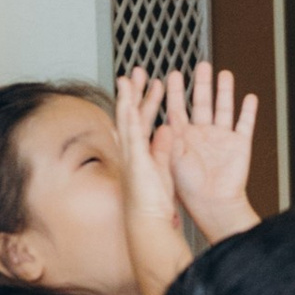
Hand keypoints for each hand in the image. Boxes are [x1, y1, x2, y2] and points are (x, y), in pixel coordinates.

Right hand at [113, 68, 181, 234]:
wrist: (147, 222)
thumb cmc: (153, 201)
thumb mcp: (162, 167)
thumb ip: (164, 147)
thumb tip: (168, 129)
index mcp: (141, 151)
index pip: (143, 120)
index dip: (148, 102)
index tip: (154, 85)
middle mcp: (132, 150)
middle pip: (132, 114)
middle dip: (134, 92)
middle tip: (137, 73)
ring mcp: (130, 154)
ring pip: (126, 120)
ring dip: (127, 98)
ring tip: (128, 78)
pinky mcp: (134, 160)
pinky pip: (130, 135)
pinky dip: (128, 117)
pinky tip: (128, 102)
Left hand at [158, 61, 259, 235]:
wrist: (213, 205)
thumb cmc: (188, 190)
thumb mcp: (169, 162)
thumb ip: (165, 142)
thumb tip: (163, 123)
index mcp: (181, 138)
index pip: (175, 108)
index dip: (173, 91)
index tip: (171, 74)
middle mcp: (201, 135)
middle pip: (201, 102)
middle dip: (201, 83)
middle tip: (200, 66)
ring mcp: (221, 138)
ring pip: (223, 108)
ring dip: (224, 91)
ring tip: (224, 74)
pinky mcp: (239, 145)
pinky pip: (245, 124)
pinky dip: (248, 111)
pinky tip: (249, 98)